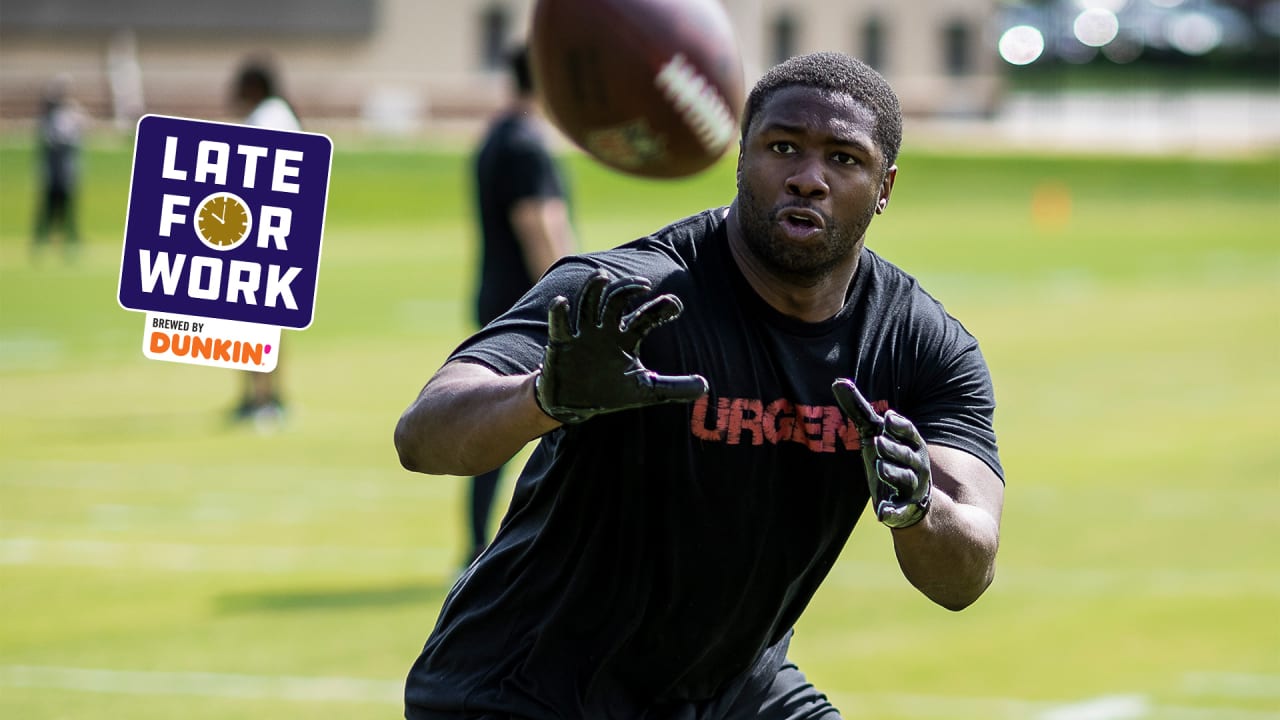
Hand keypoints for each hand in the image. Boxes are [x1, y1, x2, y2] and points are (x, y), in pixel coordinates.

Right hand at [535, 271, 707, 423]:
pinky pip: (559, 325)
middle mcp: (606, 330)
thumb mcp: (645, 391)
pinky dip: (558, 312)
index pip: (646, 316)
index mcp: (627, 337)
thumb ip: (673, 388)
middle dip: (629, 289)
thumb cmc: (608, 392)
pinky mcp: (562, 344)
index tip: (675, 306)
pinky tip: (562, 302)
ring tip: (602, 275)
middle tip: (644, 284)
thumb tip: (705, 388)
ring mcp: (583, 335)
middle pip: (617, 300)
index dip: (661, 308)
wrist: (573, 405)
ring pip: (588, 304)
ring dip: (594, 289)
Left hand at [832, 378, 931, 527]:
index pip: (909, 433)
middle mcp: (916, 465)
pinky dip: (892, 512)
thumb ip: (859, 410)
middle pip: (906, 455)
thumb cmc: (891, 459)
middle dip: (893, 449)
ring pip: (904, 480)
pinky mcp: (905, 510)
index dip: (900, 427)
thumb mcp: (875, 436)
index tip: (888, 419)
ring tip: (880, 468)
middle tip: (878, 442)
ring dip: (893, 474)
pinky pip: (900, 512)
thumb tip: (838, 382)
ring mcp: (912, 488)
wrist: (913, 503)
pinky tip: (882, 513)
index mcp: (911, 445)